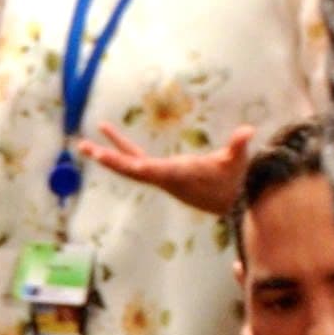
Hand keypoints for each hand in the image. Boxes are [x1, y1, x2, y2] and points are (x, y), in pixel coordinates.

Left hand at [83, 119, 254, 216]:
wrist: (230, 203)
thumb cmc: (233, 181)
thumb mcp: (236, 162)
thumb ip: (238, 146)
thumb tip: (248, 131)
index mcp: (180, 175)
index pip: (159, 171)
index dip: (144, 166)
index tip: (127, 163)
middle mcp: (165, 177)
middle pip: (132, 169)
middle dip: (110, 159)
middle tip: (86, 148)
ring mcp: (160, 176)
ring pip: (129, 166)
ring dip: (108, 155)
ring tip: (85, 144)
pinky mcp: (161, 173)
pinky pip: (136, 161)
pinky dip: (123, 151)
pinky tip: (109, 140)